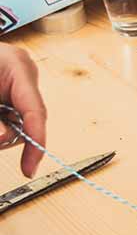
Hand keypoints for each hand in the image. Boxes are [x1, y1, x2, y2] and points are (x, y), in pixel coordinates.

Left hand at [0, 43, 45, 177]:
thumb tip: (4, 139)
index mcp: (18, 66)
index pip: (36, 111)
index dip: (36, 143)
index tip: (29, 167)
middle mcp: (22, 75)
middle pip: (27, 121)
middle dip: (6, 136)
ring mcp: (16, 83)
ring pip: (17, 123)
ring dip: (0, 131)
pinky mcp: (8, 92)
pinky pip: (10, 118)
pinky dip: (0, 126)